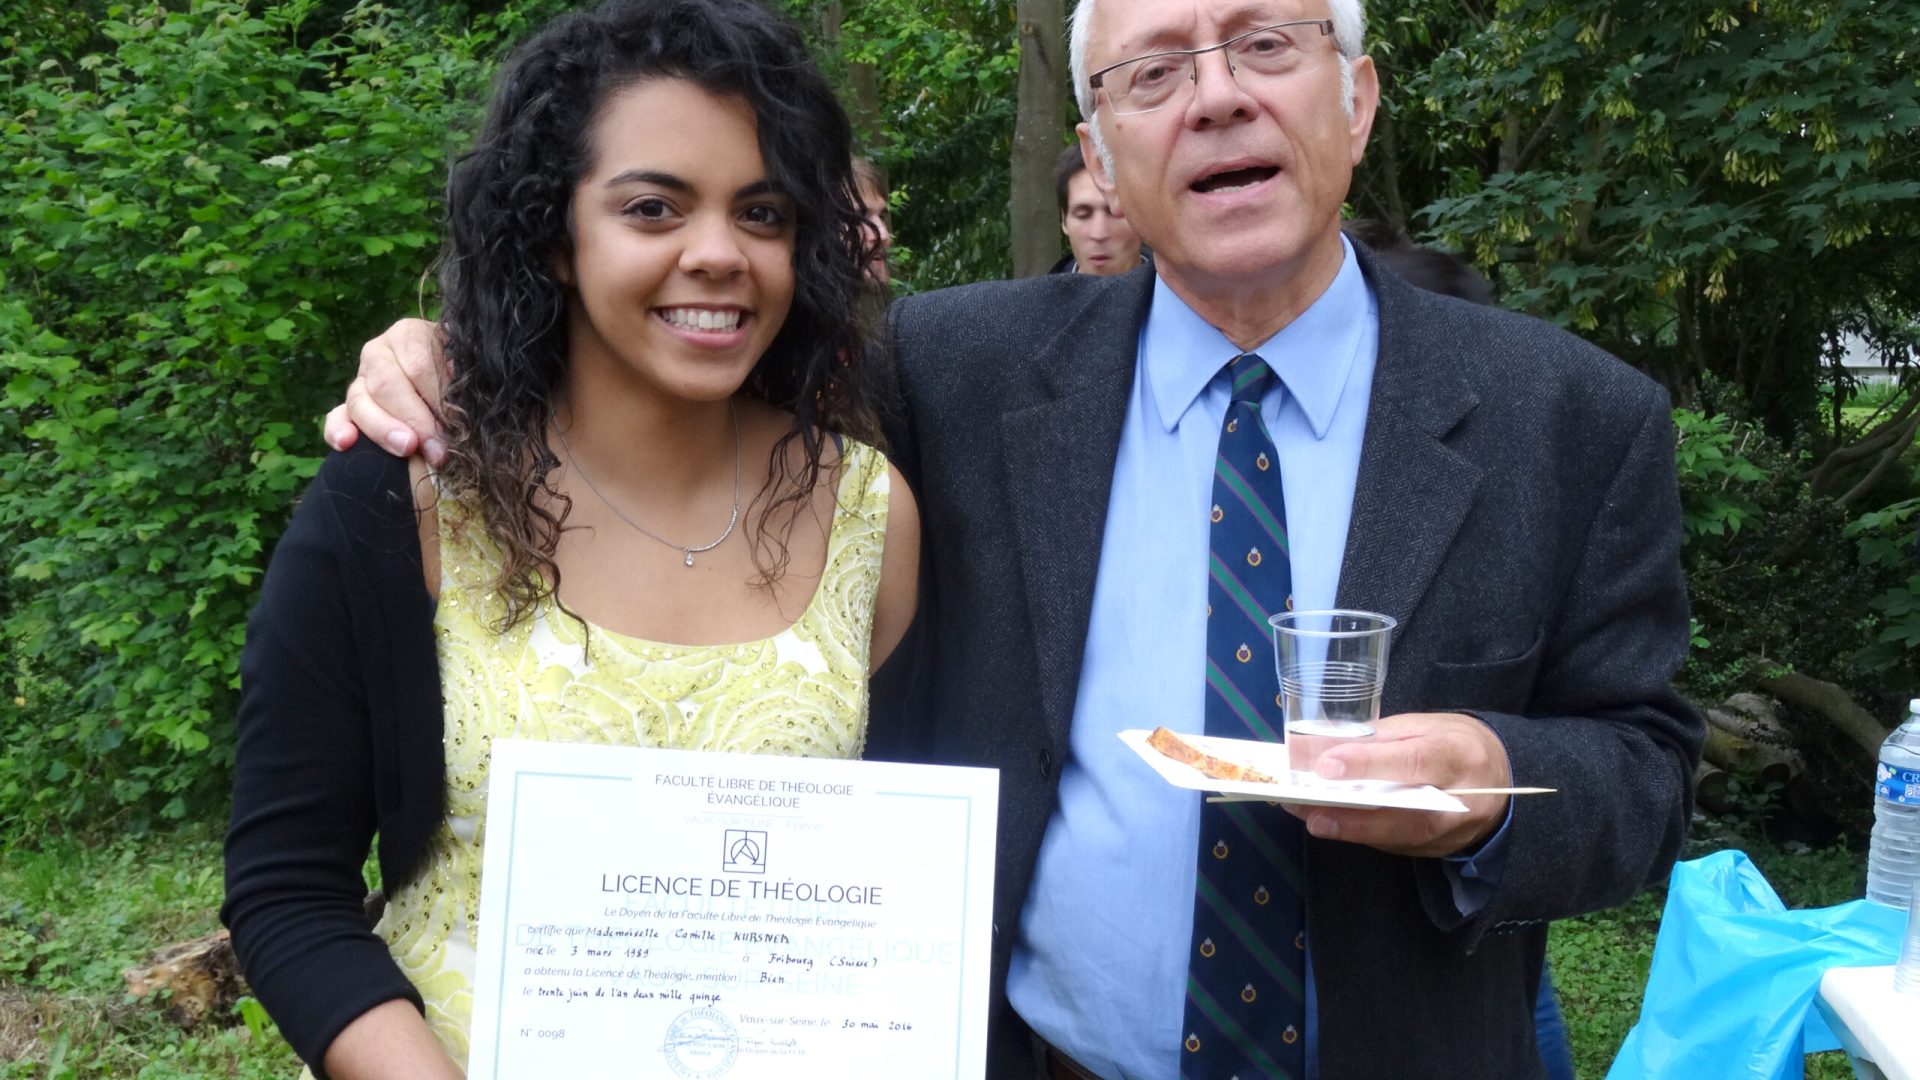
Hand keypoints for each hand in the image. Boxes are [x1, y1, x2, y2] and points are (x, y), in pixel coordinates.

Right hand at [322, 317, 450, 465]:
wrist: (447, 380)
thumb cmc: (461, 374)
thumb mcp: (465, 370)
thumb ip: (462, 383)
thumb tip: (462, 410)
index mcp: (409, 335)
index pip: (419, 366)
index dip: (437, 400)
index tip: (456, 427)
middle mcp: (379, 352)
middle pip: (387, 384)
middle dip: (414, 419)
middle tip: (437, 449)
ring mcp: (360, 379)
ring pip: (360, 401)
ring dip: (383, 428)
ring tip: (406, 448)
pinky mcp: (348, 407)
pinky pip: (336, 416)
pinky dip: (338, 430)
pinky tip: (346, 443)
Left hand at [1286, 711, 1510, 857]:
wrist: (1501, 776)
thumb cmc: (1454, 742)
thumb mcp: (1423, 726)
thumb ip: (1378, 738)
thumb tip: (1322, 747)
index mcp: (1458, 755)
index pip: (1412, 762)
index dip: (1369, 765)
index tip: (1326, 766)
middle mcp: (1461, 800)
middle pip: (1405, 813)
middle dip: (1352, 814)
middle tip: (1306, 807)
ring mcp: (1452, 832)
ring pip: (1397, 835)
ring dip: (1348, 827)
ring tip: (1307, 814)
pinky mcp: (1437, 850)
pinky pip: (1395, 844)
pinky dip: (1361, 833)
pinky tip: (1330, 822)